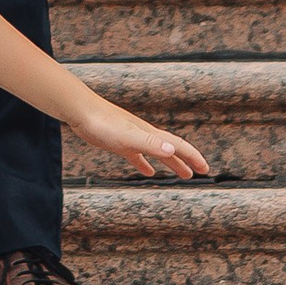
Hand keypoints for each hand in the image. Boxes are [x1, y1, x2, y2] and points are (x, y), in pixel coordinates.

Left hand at [72, 91, 208, 182]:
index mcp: (149, 134)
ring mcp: (132, 138)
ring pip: (157, 153)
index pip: (178, 146)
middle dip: (187, 160)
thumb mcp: (127, 136)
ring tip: (183, 174)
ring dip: (171, 162)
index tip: (205, 169)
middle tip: (201, 172)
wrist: (80, 110)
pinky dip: (146, 164)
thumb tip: (173, 149)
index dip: (193, 157)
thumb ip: (149, 143)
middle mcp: (144, 135)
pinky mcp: (118, 143)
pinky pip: (137, 156)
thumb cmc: (102, 123)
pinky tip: (148, 171)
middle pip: (171, 149)